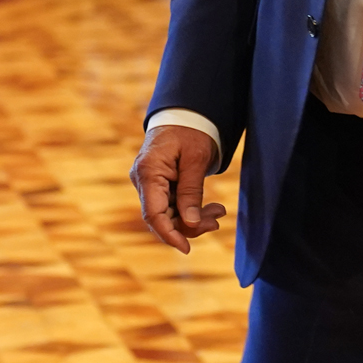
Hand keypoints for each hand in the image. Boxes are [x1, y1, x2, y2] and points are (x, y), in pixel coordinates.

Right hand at [130, 124, 225, 252]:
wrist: (185, 114)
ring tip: (219, 212)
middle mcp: (143, 180)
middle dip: (189, 225)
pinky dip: (190, 209)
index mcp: (148, 171)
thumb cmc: (191, 131)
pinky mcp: (157, 185)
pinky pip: (172, 205)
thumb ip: (191, 192)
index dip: (169, 234)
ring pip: (168, 214)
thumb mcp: (195, 160)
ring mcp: (148, 183)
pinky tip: (211, 208)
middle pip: (161, 217)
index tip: (186, 248)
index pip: (153, 213)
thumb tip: (189, 224)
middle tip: (216, 221)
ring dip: (193, 218)